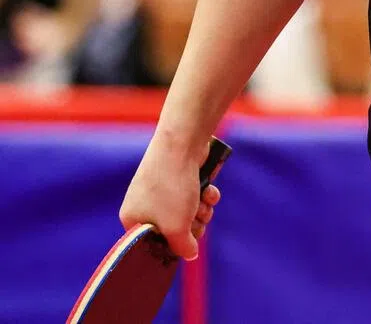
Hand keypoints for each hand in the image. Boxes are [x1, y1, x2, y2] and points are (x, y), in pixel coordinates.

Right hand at [119, 138, 220, 260]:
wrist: (182, 144)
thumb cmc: (172, 189)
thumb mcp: (176, 228)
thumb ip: (182, 247)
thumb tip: (189, 255)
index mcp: (133, 219)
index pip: (153, 244)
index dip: (173, 246)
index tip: (186, 243)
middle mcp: (145, 203)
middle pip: (175, 229)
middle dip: (193, 226)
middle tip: (198, 218)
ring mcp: (163, 187)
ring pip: (189, 212)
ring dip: (202, 210)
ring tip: (204, 202)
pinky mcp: (180, 175)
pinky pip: (195, 194)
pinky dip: (205, 194)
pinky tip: (209, 189)